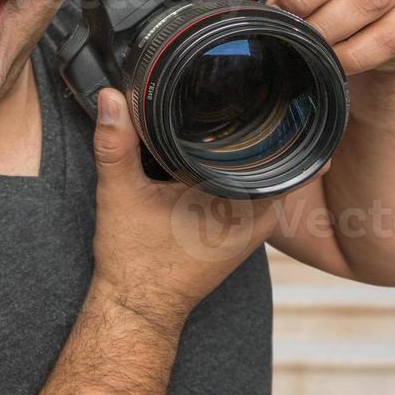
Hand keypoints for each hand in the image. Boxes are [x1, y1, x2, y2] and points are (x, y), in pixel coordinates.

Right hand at [88, 88, 283, 337]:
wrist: (136, 306)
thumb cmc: (135, 262)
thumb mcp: (119, 194)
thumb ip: (115, 144)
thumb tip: (111, 97)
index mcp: (241, 203)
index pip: (283, 149)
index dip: (277, 114)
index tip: (265, 88)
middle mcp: (255, 214)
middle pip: (272, 154)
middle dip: (256, 123)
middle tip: (236, 89)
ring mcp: (249, 225)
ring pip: (258, 171)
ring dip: (244, 146)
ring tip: (224, 111)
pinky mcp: (236, 229)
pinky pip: (245, 188)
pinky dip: (231, 168)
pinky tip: (208, 151)